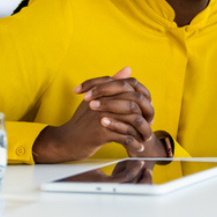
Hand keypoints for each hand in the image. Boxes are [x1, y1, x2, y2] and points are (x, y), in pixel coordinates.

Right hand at [33, 67, 162, 162]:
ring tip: (146, 137)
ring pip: (133, 120)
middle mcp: (103, 101)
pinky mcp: (101, 132)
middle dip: (146, 114)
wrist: (66, 140)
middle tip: (150, 123)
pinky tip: (139, 147)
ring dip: (143, 131)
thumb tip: (128, 69)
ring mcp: (102, 116)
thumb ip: (111, 84)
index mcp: (103, 92)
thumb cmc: (82, 120)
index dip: (142, 99)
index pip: (130, 88)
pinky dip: (135, 143)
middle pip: (135, 103)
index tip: (146, 109)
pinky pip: (126, 137)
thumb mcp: (95, 99)